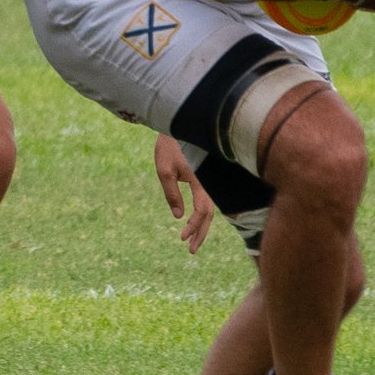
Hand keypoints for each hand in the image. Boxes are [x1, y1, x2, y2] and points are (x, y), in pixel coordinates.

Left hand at [153, 134, 215, 253]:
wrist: (177, 124)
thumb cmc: (169, 146)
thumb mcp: (164, 170)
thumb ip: (172, 193)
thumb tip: (178, 216)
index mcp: (202, 179)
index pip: (203, 210)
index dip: (194, 226)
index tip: (181, 236)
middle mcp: (209, 182)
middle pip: (210, 214)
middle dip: (201, 233)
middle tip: (190, 250)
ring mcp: (209, 181)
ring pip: (210, 209)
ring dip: (202, 227)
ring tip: (191, 243)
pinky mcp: (206, 180)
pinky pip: (207, 201)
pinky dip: (202, 216)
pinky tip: (194, 225)